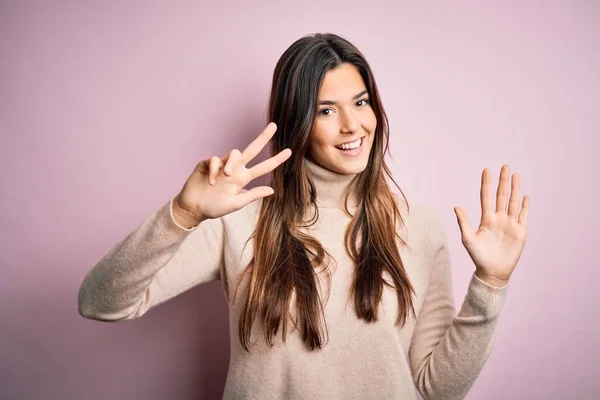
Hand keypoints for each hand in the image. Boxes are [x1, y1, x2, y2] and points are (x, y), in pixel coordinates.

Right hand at [173, 123, 291, 227]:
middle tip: (274, 126)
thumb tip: (272, 190)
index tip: (289, 152)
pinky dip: (213, 170)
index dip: (276, 160)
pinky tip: (209, 181)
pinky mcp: (208, 163)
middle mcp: (235, 169)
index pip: (263, 168)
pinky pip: (215, 160)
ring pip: (234, 153)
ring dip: (232, 162)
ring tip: (226, 175)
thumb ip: (252, 195)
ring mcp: (221, 165)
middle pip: (252, 150)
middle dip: (263, 138)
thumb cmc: (214, 207)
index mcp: (243, 179)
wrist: (193, 208)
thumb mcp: (236, 204)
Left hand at [453, 165, 529, 286]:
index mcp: (486, 219)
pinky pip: (523, 216)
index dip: (486, 184)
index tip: (487, 170)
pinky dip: (525, 206)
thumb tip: (456, 207)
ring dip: (515, 189)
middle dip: (503, 181)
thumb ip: (463, 223)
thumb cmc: (478, 257)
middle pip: (501, 196)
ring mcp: (510, 224)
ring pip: (513, 202)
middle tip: (505, 166)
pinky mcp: (520, 232)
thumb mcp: (468, 239)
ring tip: (515, 175)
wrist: (492, 272)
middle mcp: (499, 219)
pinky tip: (526, 196)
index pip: (486, 197)